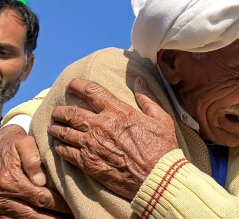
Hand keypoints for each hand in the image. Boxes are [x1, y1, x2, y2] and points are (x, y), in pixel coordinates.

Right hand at [0, 125, 71, 217]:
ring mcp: (1, 206)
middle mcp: (4, 197)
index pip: (41, 198)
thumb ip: (33, 159)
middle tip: (73, 216)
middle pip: (34, 214)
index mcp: (11, 181)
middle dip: (55, 217)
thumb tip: (41, 180)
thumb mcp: (24, 145)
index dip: (59, 204)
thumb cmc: (15, 147)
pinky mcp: (0, 211)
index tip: (74, 206)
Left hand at [49, 77, 177, 199]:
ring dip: (57, 128)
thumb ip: (147, 98)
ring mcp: (91, 145)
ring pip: (63, 132)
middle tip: (58, 111)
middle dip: (61, 110)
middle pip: (70, 112)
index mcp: (118, 111)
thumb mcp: (161, 118)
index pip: (91, 91)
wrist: (157, 177)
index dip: (77, 85)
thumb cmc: (162, 147)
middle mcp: (101, 125)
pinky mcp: (87, 163)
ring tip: (55, 126)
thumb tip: (139, 80)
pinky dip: (60, 147)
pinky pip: (65, 152)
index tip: (72, 85)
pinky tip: (60, 146)